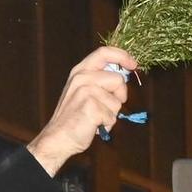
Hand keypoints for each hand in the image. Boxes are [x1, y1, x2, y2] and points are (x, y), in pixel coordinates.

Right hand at [28, 47, 138, 173]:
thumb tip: (124, 74)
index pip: (104, 53)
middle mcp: (82, 78)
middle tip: (106, 108)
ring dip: (111, 114)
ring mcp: (85, 91)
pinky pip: (113, 116)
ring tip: (95, 118)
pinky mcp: (91, 107)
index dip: (122, 56)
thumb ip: (100, 80)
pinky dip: (107, 125)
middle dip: (120, 96)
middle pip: (118, 79)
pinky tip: (93, 126)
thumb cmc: (74, 118)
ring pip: (117, 101)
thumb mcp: (83, 91)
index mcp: (80, 71)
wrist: (58, 138)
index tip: (133, 64)